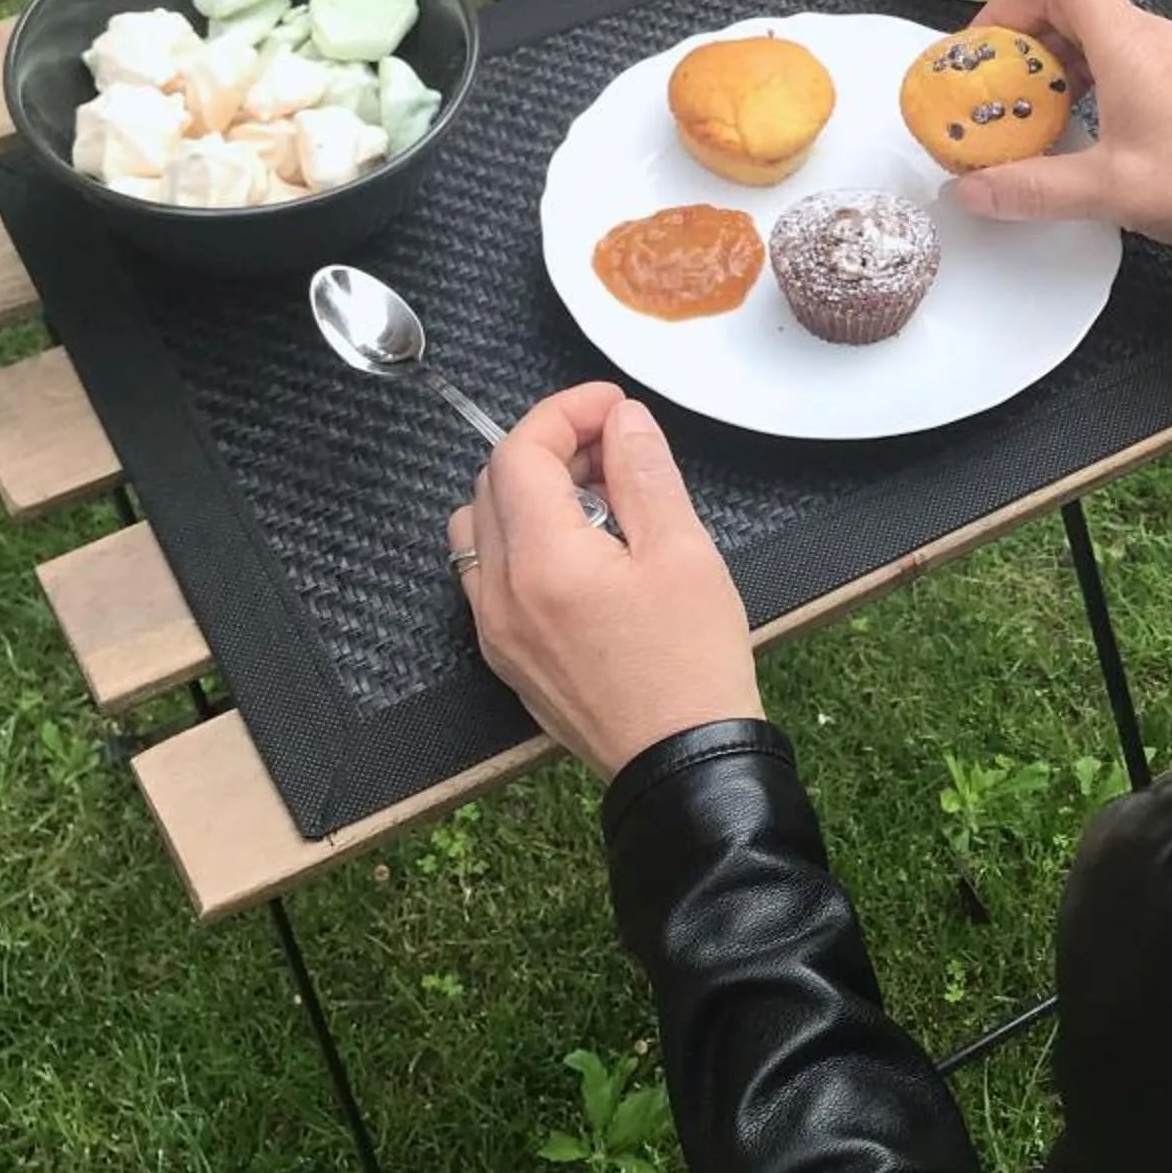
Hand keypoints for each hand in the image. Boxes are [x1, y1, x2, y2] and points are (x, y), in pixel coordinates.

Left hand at [451, 385, 762, 777]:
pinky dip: (521, 540)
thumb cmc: (691, 663)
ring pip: (480, 528)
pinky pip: (488, 575)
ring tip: (596, 499)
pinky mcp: (504, 656)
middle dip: (549, 448)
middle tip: (614, 448)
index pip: (521, 453)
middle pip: (493, 483)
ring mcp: (494, 630)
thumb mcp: (683, 553)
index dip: (565, 413)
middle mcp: (500, 595)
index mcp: (543, 563)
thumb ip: (644, 474)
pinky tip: (581, 551)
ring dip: (527, 493)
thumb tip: (621, 422)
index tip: (612, 407)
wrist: (682, 765)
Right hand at [952, 0, 1171, 256]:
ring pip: (1092, 30)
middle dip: (1015, 19)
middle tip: (978, 59)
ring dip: (1047, 50)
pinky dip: (1079, 72)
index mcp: (1128, 43)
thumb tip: (975, 191)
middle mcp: (1148, 37)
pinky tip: (1066, 114)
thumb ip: (1035, 189)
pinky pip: (1116, 57)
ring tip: (1015, 92)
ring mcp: (1167, 57)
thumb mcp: (1112, 190)